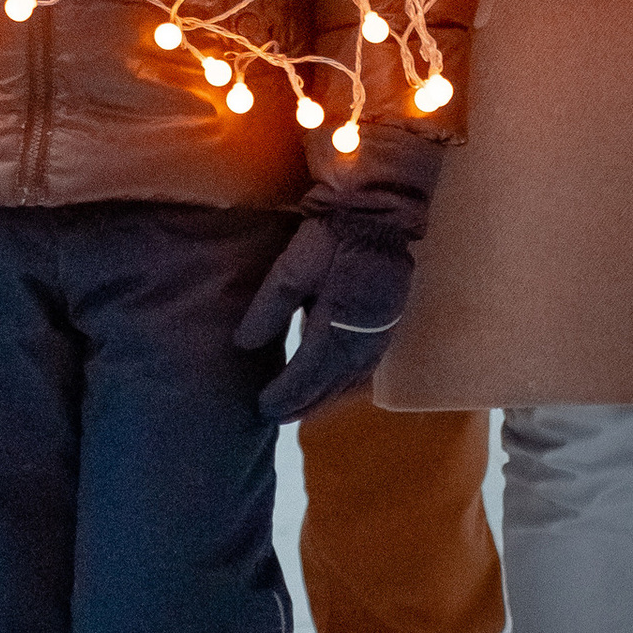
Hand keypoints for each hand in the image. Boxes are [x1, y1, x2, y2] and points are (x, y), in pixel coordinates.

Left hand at [235, 212, 418, 424]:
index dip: (285, 395)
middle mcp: (360, 340)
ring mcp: (379, 335)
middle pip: (330, 385)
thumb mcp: (292, 267)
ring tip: (303, 410)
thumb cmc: (331, 236)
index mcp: (334, 328)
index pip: (306, 375)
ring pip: (351, 381)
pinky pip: (367, 368)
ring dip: (327, 399)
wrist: (379, 213)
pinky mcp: (388, 325)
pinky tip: (336, 388)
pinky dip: (348, 385)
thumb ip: (270, 308)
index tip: (263, 408)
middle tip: (278, 418)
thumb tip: (244, 346)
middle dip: (304, 404)